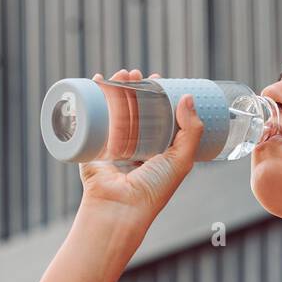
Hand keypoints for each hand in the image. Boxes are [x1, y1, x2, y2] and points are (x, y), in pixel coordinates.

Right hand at [77, 67, 204, 229]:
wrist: (120, 207)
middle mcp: (134, 147)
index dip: (157, 96)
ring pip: (113, 109)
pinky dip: (92, 96)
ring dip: (115, 88)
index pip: (157, 116)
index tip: (158, 79)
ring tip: (122, 74)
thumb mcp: (181, 160)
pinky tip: (95, 81)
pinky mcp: (93, 146)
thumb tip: (188, 97)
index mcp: (156, 151)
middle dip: (134, 87)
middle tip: (137, 74)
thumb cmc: (154, 189)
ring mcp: (112, 145)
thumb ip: (191, 131)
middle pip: (134, 109)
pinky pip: (91, 117)